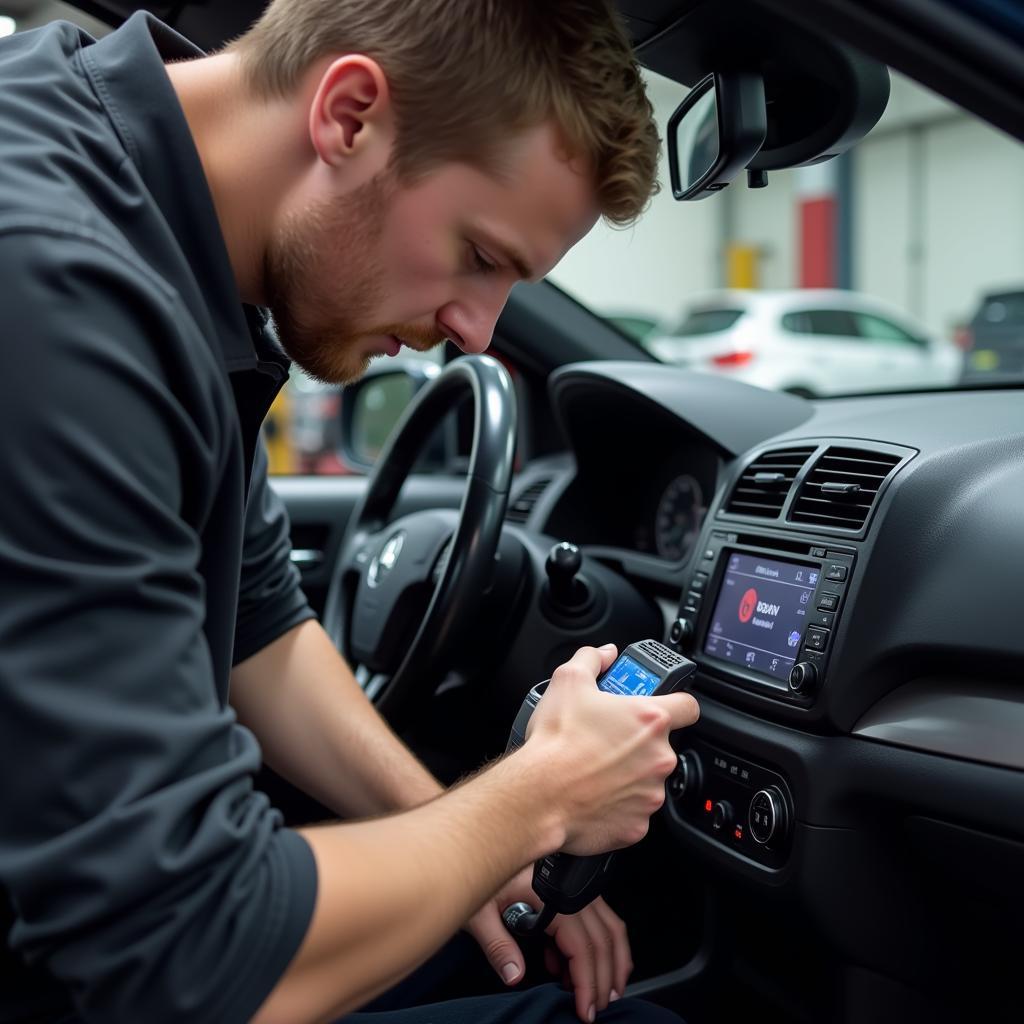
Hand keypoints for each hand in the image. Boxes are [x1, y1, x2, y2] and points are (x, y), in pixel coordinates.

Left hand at [466, 867, 631, 1022]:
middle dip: (603, 981)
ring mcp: (573, 888)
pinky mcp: (569, 889)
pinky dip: (601, 945)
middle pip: (602, 941)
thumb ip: (498, 946)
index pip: (582, 948)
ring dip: (612, 962)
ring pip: (609, 928)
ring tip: (605, 991)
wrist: (476, 844)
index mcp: (552, 897)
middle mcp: (569, 891)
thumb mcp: (479, 910)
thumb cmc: (476, 870)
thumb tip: (514, 975)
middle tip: (596, 1009)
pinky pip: (599, 919)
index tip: (584, 1010)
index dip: (587, 983)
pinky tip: (576, 967)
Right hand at [525, 644, 699, 855]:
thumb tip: (605, 654)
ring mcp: (650, 794)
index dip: (676, 701)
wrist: (538, 794)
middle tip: (608, 738)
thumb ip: (593, 659)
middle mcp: (659, 758)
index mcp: (650, 720)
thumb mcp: (568, 681)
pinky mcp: (638, 826)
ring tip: (596, 766)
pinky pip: (634, 810)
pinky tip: (594, 793)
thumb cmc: (556, 742)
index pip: (688, 706)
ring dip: (630, 773)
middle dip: (638, 741)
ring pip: (648, 779)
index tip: (664, 704)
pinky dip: (619, 804)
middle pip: (661, 745)